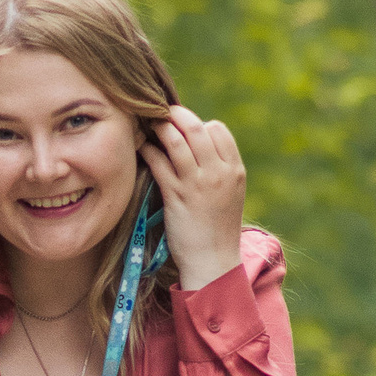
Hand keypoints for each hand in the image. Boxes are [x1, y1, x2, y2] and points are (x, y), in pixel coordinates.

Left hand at [142, 104, 248, 288]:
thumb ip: (218, 168)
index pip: (218, 129)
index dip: (200, 124)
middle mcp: (218, 173)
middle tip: (160, 113)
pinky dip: (148, 150)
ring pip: (176, 141)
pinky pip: (158, 163)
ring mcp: (197, 184)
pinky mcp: (176, 196)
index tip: (186, 129)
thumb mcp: (229, 193)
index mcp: (234, 170)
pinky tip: (141, 148)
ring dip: (159, 128)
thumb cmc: (217, 228)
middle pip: (196, 127)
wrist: (213, 261)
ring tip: (148, 125)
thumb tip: (195, 143)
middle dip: (175, 115)